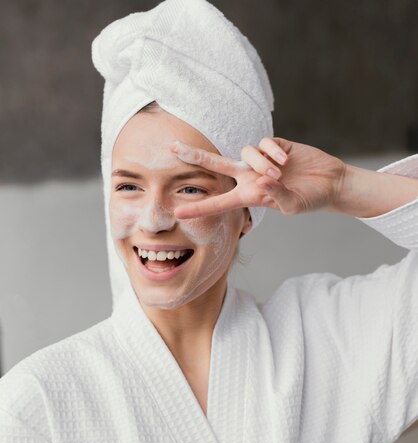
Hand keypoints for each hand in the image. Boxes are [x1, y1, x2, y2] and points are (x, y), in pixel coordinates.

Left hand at [170, 137, 345, 218]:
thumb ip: (276, 195)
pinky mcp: (275, 145)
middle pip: (216, 164)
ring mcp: (261, 160)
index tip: (177, 214)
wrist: (330, 183)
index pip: (218, 203)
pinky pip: (264, 143)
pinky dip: (273, 151)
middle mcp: (250, 177)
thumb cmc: (310, 200)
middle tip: (172, 148)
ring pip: (246, 153)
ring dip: (261, 162)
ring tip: (280, 172)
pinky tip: (287, 160)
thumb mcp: (293, 205)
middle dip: (194, 156)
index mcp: (249, 196)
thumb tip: (263, 179)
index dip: (198, 208)